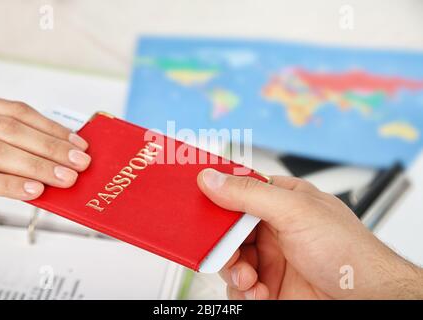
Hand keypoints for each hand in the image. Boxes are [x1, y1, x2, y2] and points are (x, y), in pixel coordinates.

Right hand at [0, 94, 90, 202]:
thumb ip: (16, 148)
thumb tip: (62, 157)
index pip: (17, 112)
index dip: (51, 127)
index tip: (79, 143)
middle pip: (11, 129)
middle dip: (51, 147)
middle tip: (80, 163)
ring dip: (38, 166)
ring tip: (66, 178)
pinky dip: (11, 185)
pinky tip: (35, 191)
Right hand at [197, 169, 422, 299]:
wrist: (368, 298)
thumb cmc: (348, 251)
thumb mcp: (294, 211)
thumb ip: (249, 194)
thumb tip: (212, 179)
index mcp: (280, 201)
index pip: (238, 192)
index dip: (216, 198)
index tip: (198, 204)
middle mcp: (273, 228)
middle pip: (228, 230)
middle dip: (222, 243)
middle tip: (223, 251)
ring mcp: (271, 258)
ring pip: (229, 260)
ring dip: (233, 271)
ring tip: (248, 277)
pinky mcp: (269, 285)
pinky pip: (239, 286)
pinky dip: (243, 291)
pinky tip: (258, 291)